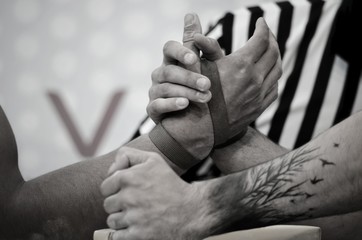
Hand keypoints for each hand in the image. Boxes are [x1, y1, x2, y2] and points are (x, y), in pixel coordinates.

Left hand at [100, 147, 210, 239]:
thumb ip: (128, 155)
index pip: (105, 187)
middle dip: (119, 204)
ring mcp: (133, 217)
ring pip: (112, 220)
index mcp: (128, 177)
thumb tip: (111, 168)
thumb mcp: (153, 160)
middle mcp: (128, 197)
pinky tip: (140, 226)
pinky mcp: (137, 236)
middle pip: (108, 204)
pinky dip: (126, 233)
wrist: (193, 210)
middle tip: (137, 203)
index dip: (115, 190)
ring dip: (123, 219)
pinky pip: (117, 236)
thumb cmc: (171, 184)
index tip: (128, 191)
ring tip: (140, 215)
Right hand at [149, 16, 280, 139]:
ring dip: (276, 56)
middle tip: (266, 33)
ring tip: (270, 50)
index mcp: (241, 65)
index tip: (261, 21)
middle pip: (273, 52)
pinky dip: (274, 75)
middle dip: (271, 39)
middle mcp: (255, 79)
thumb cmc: (195, 95)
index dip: (262, 27)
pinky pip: (275, 86)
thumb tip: (192, 18)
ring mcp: (259, 94)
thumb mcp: (196, 66)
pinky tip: (268, 72)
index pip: (261, 39)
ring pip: (277, 69)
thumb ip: (199, 42)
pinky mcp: (260, 106)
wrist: (202, 129)